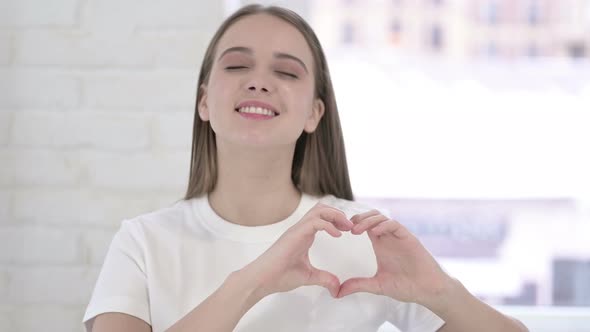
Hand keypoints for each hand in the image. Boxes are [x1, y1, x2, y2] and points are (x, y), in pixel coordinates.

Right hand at [243, 203, 352, 299]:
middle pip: (322, 208)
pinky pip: (314, 222)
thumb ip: (324, 279)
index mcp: (303, 235)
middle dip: (339, 214)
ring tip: (347, 227)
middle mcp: (300, 229)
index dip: (337, 219)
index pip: (322, 217)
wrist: (261, 280)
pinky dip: (328, 225)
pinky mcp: (294, 235)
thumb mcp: (308, 277)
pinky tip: (338, 235)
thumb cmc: (279, 276)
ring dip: (335, 216)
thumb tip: (337, 287)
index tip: (349, 230)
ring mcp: (296, 230)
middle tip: (351, 226)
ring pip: (318, 210)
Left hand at [337, 210, 452, 304]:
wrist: (428, 290)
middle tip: (347, 228)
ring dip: (368, 220)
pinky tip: (375, 233)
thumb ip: (359, 285)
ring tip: (357, 229)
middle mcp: (389, 238)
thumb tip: (337, 293)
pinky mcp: (409, 239)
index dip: (353, 224)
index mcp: (381, 244)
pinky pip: (395, 225)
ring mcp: (399, 237)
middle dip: (358, 218)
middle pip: (372, 217)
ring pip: (382, 218)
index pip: (365, 226)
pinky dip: (384, 225)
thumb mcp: (377, 286)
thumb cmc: (406, 286)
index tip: (341, 231)